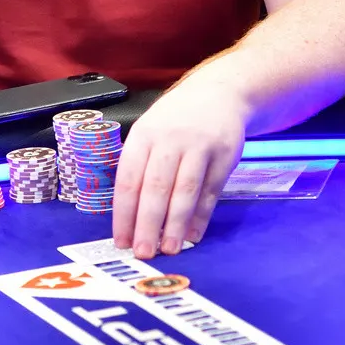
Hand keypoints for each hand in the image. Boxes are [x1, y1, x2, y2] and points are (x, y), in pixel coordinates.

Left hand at [112, 64, 248, 259]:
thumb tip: (129, 216)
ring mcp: (199, 146)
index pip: (128, 178)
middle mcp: (169, 139)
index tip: (120, 240)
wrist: (220, 92)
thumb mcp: (150, 130)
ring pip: (184, 190)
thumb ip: (140, 166)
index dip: (124, 212)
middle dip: (148, 223)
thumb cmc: (176, 119)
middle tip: (143, 252)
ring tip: (169, 248)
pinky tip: (193, 234)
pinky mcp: (224, 155)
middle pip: (155, 187)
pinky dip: (201, 215)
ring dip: (175, 224)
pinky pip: (210, 191)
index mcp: (144, 134)